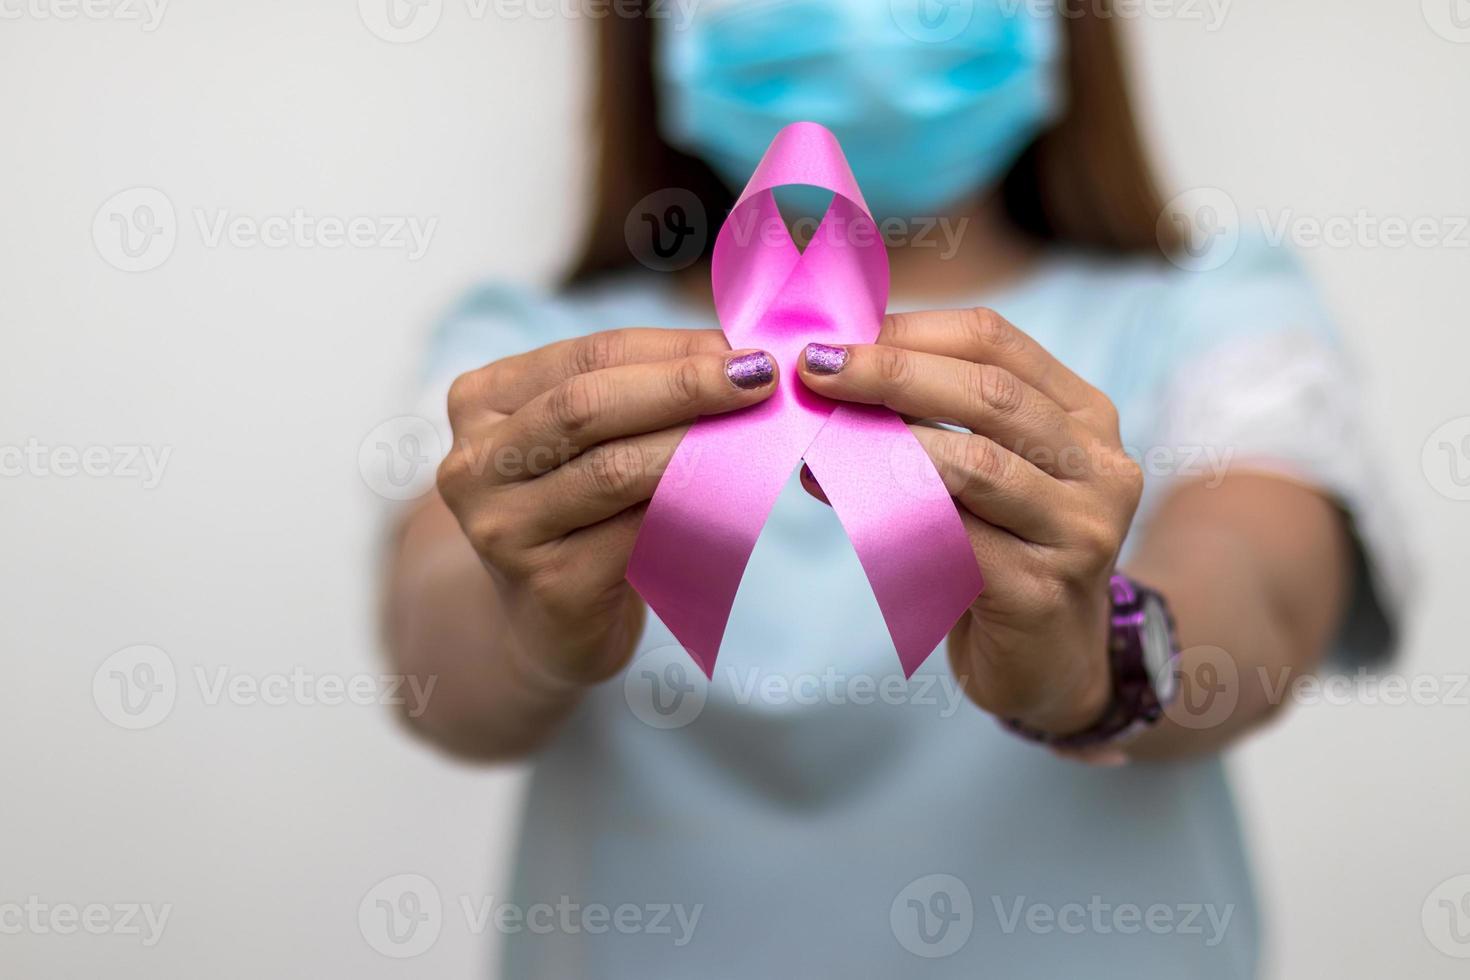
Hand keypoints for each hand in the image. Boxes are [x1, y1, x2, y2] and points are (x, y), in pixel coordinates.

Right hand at [436, 328, 777, 689]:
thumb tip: (736, 352)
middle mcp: (475, 464)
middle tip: (759, 377)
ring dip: (693, 445)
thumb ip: (640, 393)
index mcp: (480, 403)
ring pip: (612, 469)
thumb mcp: (590, 441)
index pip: (586, 355)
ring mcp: (503, 529)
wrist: (550, 624)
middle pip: (587, 405)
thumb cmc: (582, 516)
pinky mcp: (548, 585)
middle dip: (682, 386)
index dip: (671, 348)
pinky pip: (636, 534)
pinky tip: (736, 493)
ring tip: (756, 431)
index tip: (743, 346)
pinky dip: (692, 507)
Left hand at [796, 307, 1143, 735]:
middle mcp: (1099, 465)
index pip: (996, 343)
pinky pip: (956, 538)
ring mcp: (1081, 530)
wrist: (1049, 665)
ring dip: (888, 443)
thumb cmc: (1001, 556)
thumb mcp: (982, 475)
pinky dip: (889, 513)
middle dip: (892, 373)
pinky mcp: (1044, 590)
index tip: (835, 334)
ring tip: (818, 435)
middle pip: (990, 395)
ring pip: (976, 465)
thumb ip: (933, 420)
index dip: (912, 331)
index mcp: (1084, 416)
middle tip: (815, 368)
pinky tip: (839, 497)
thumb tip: (831, 371)